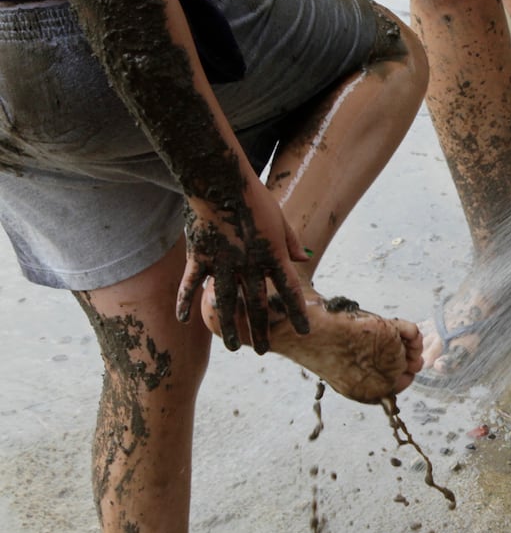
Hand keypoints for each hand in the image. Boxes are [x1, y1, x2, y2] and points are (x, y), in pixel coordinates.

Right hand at [175, 175, 309, 352]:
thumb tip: (303, 260)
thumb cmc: (254, 197)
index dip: (297, 313)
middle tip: (263, 351)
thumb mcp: (280, 219)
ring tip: (235, 347)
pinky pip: (191, 285)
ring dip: (230, 327)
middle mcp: (249, 265)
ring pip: (225, 303)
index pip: (290, 291)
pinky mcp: (199, 256)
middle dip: (261, 331)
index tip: (304, 331)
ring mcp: (223, 262)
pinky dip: (186, 302)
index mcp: (273, 255)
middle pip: (257, 305)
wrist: (220, 181)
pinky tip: (184, 320)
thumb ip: (291, 243)